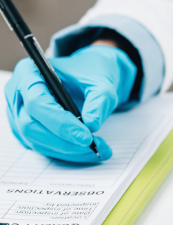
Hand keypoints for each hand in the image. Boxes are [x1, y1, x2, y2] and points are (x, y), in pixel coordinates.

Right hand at [4, 44, 136, 162]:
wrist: (91, 75)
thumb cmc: (91, 72)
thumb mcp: (102, 80)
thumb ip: (99, 101)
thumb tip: (92, 126)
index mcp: (29, 73)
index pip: (37, 103)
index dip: (60, 123)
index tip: (86, 137)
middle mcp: (18, 95)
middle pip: (31, 126)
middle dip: (64, 142)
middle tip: (96, 147)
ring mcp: (19, 115)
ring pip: (37, 141)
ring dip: (69, 151)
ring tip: (100, 149)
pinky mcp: (28, 131)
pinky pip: (43, 147)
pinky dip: (67, 153)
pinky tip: (88, 151)